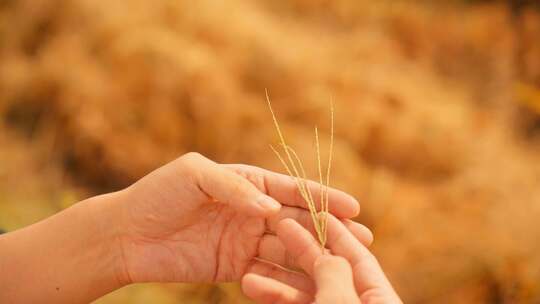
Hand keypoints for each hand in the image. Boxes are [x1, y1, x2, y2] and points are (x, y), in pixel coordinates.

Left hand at [116, 152, 371, 283]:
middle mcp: (252, 210)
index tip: (353, 207)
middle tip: (362, 241)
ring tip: (343, 267)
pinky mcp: (236, 267)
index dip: (323, 198)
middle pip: (298, 221)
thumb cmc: (158, 194)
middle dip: (330, 230)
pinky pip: (268, 273)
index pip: (292, 190)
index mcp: (247, 182)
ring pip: (289, 249)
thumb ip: (234, 188)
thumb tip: (270, 210)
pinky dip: (287, 279)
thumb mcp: (194, 175)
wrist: (127, 234)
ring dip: (316, 257)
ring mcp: (246, 240)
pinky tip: (309, 285)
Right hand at [241, 218, 401, 303]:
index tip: (312, 208)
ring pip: (305, 298)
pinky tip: (253, 290)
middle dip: (300, 251)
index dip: (334, 230)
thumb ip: (335, 275)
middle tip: (275, 226)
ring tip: (247, 277)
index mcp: (379, 301)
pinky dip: (276, 302)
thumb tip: (328, 254)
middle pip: (329, 272)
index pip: (357, 257)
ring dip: (277, 285)